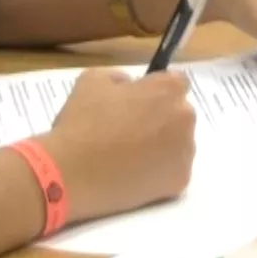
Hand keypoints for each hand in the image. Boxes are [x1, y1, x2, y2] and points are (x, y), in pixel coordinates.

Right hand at [40, 69, 194, 224]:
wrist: (71, 173)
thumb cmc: (82, 122)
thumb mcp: (92, 80)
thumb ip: (119, 77)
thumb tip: (130, 87)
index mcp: (168, 90)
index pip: (176, 83)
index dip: (157, 90)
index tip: (140, 102)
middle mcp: (184, 118)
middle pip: (179, 114)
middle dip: (161, 118)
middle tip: (130, 131)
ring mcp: (185, 152)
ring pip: (178, 144)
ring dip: (162, 145)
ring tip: (129, 156)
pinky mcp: (179, 181)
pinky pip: (173, 170)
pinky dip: (158, 171)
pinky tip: (133, 173)